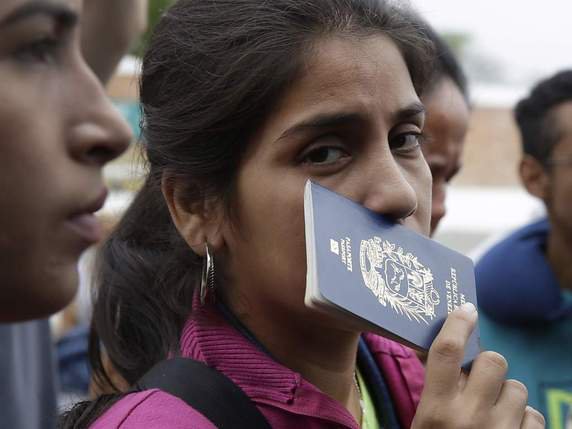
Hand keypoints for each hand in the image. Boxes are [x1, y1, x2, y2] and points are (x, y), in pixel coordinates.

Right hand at [411, 303, 544, 428]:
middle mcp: (469, 417)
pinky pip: (534, 415)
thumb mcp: (426, 417)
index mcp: (437, 409)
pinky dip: (522, 418)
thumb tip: (449, 341)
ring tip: (492, 412)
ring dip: (505, 395)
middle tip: (477, 381)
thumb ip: (437, 385)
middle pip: (492, 361)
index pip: (448, 352)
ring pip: (516, 388)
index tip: (466, 310)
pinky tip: (506, 426)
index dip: (458, 324)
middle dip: (487, 365)